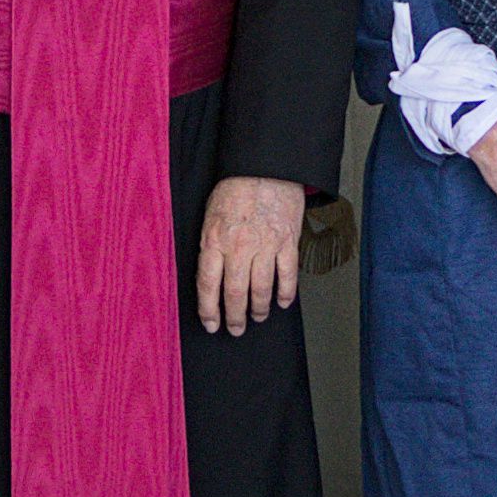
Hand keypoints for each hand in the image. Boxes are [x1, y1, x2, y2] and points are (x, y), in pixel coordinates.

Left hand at [194, 174, 308, 333]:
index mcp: (215, 239)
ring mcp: (266, 245)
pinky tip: (283, 303)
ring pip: (262, 289)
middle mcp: (239, 246)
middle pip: (235, 293)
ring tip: (257, 317)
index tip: (211, 324)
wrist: (265, 167)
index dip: (209, 310)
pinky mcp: (288, 241)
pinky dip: (286, 293)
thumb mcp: (209, 215)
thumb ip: (210, 246)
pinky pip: (287, 275)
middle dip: (234, 317)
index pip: (208, 285)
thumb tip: (209, 277)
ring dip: (259, 309)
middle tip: (235, 329)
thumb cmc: (235, 189)